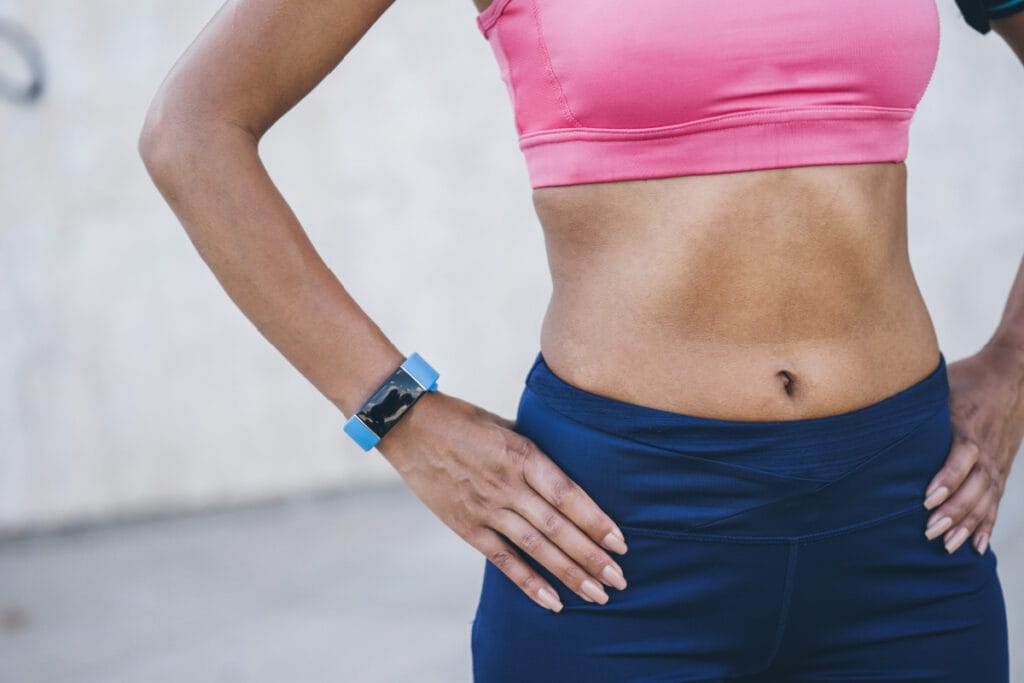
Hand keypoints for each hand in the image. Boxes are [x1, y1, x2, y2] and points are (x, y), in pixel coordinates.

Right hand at [374, 389, 629, 612]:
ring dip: (569, 573)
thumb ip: (534, 451)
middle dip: (592, 556)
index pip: (569, 495)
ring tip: (598, 595)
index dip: (597, 521)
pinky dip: (529, 582)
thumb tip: (565, 469)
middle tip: (619, 580)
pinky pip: (503, 559)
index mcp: (523, 453)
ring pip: (536, 547)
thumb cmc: (461, 419)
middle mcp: (508, 484)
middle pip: (559, 527)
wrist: (407, 424)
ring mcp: (486, 507)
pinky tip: (553, 602)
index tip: (621, 543)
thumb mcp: (506, 424)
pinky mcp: (466, 524)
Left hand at [923, 340, 1023, 553]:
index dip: (947, 479)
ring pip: (985, 499)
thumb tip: (872, 402)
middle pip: (974, 486)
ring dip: (967, 524)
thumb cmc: (966, 380)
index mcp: (968, 427)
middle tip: (929, 530)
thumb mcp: (940, 386)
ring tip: (947, 545)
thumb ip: (915, 400)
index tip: (926, 498)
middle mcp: (986, 449)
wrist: (1010, 377)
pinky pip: (996, 502)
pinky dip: (986, 525)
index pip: (962, 458)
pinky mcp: (1001, 471)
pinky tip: (977, 547)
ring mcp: (996, 463)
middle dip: (953, 511)